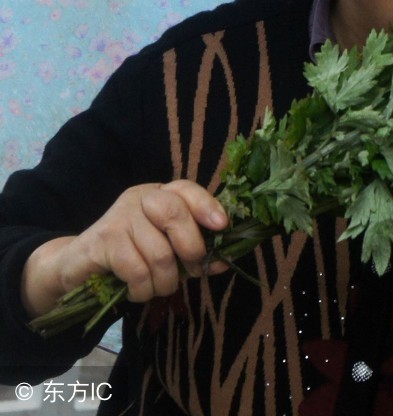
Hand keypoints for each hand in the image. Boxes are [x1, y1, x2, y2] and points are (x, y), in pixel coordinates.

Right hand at [21, 180, 228, 317]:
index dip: (207, 206)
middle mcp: (140, 199)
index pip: (186, 189)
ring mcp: (119, 217)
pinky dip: (143, 290)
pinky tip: (137, 292)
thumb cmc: (132, 255)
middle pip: (175, 215)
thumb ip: (195, 251)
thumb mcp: (167, 249)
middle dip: (192, 251)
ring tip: (160, 288)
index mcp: (159, 194)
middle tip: (192, 272)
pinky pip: (137, 271)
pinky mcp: (103, 241)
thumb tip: (224, 262)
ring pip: (160, 254)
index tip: (222, 226)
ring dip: (166, 282)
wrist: (77, 265)